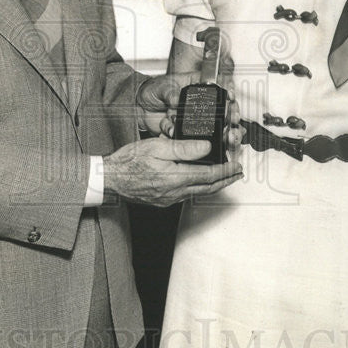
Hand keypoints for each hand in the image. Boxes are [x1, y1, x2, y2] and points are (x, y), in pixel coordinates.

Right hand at [103, 137, 242, 206]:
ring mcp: (169, 199)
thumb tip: (206, 147)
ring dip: (214, 185)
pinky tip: (199, 182)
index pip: (209, 176)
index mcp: (175, 178)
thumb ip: (183, 148)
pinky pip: (187, 195)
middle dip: (226, 180)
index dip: (226, 171)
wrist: (109, 180)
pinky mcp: (163, 201)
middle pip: (208, 188)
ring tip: (223, 176)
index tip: (237, 166)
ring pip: (198, 193)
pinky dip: (199, 188)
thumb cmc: (128, 162)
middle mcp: (175, 193)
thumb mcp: (156, 146)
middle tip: (237, 173)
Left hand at [137, 73, 243, 149]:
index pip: (219, 88)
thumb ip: (169, 93)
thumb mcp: (161, 87)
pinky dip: (205, 144)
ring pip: (218, 127)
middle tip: (234, 119)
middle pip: (224, 110)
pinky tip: (212, 144)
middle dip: (232, 116)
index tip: (232, 96)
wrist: (140, 108)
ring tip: (230, 137)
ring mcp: (197, 118)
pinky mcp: (190, 132)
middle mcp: (201, 103)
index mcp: (197, 86)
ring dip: (226, 133)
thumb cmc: (153, 91)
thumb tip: (176, 100)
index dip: (228, 92)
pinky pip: (201, 139)